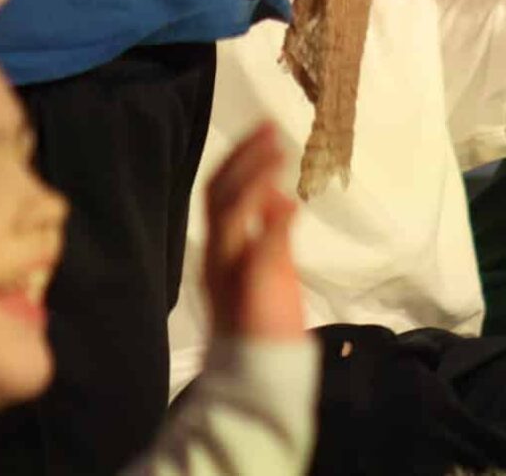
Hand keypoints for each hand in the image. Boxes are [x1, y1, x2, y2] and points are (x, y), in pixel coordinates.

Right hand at [201, 121, 304, 341]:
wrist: (258, 377)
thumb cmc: (264, 320)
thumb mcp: (267, 266)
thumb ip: (268, 230)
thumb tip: (275, 191)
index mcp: (221, 246)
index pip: (220, 189)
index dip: (240, 157)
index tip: (265, 129)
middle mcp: (217, 255)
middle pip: (219, 194)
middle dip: (244, 159)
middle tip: (270, 132)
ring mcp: (230, 273)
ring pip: (230, 216)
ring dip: (253, 180)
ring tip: (277, 156)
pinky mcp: (251, 292)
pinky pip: (256, 254)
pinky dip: (270, 226)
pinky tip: (288, 204)